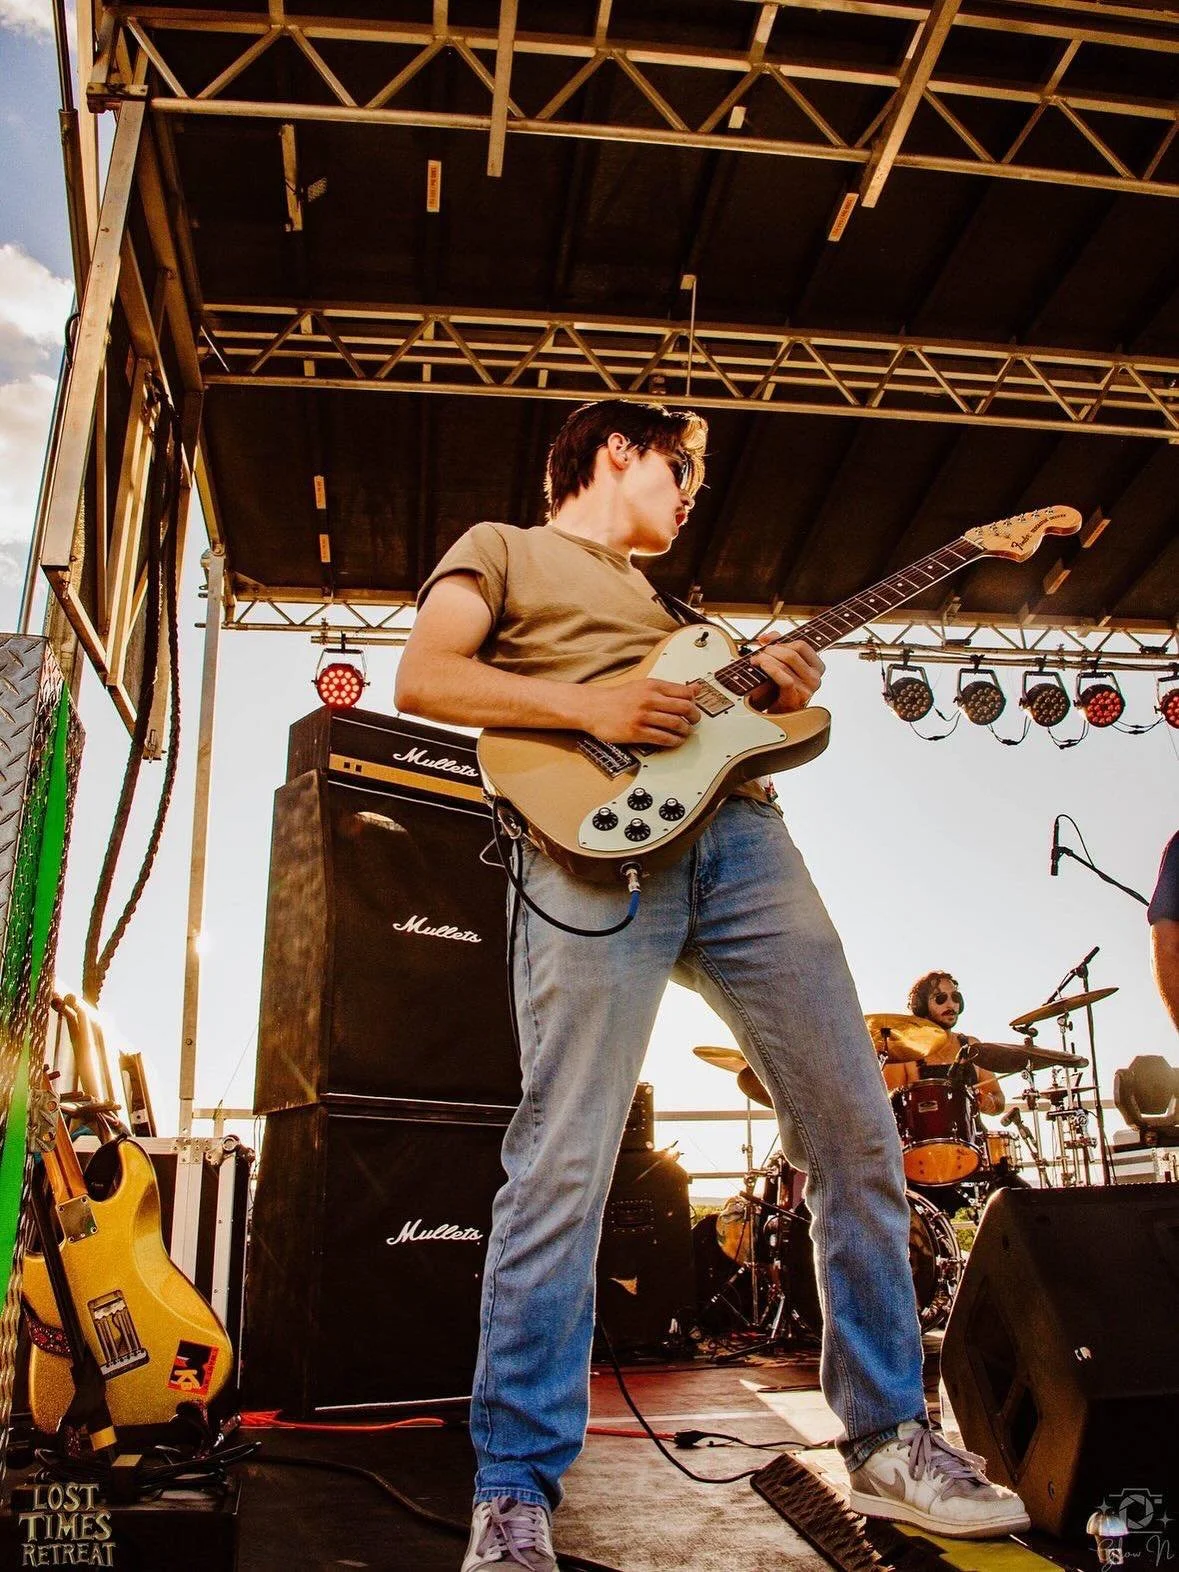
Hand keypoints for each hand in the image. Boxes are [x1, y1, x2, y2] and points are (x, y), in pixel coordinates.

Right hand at [583, 679, 701, 746]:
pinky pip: (663, 738)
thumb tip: (695, 689)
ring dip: (685, 731)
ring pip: (676, 724)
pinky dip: (674, 741)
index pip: (685, 692)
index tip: (694, 706)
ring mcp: (643, 716)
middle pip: (685, 708)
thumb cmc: (618, 698)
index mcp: (653, 686)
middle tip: (694, 721)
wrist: (594, 707)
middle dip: (695, 717)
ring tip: (684, 732)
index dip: (694, 701)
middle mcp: (649, 699)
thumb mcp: (644, 686)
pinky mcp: (637, 732)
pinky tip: (675, 741)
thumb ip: (669, 689)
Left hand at [750, 636, 824, 713]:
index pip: (801, 645)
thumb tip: (766, 637)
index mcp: (817, 667)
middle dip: (772, 650)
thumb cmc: (779, 691)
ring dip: (767, 658)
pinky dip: (771, 669)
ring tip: (755, 660)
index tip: (765, 642)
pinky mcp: (798, 697)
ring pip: (787, 662)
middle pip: (793, 652)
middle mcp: (816, 677)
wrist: (776, 717)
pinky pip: (785, 678)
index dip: (781, 640)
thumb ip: (778, 646)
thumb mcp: (782, 666)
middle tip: (759, 653)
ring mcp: (809, 688)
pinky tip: (761, 666)